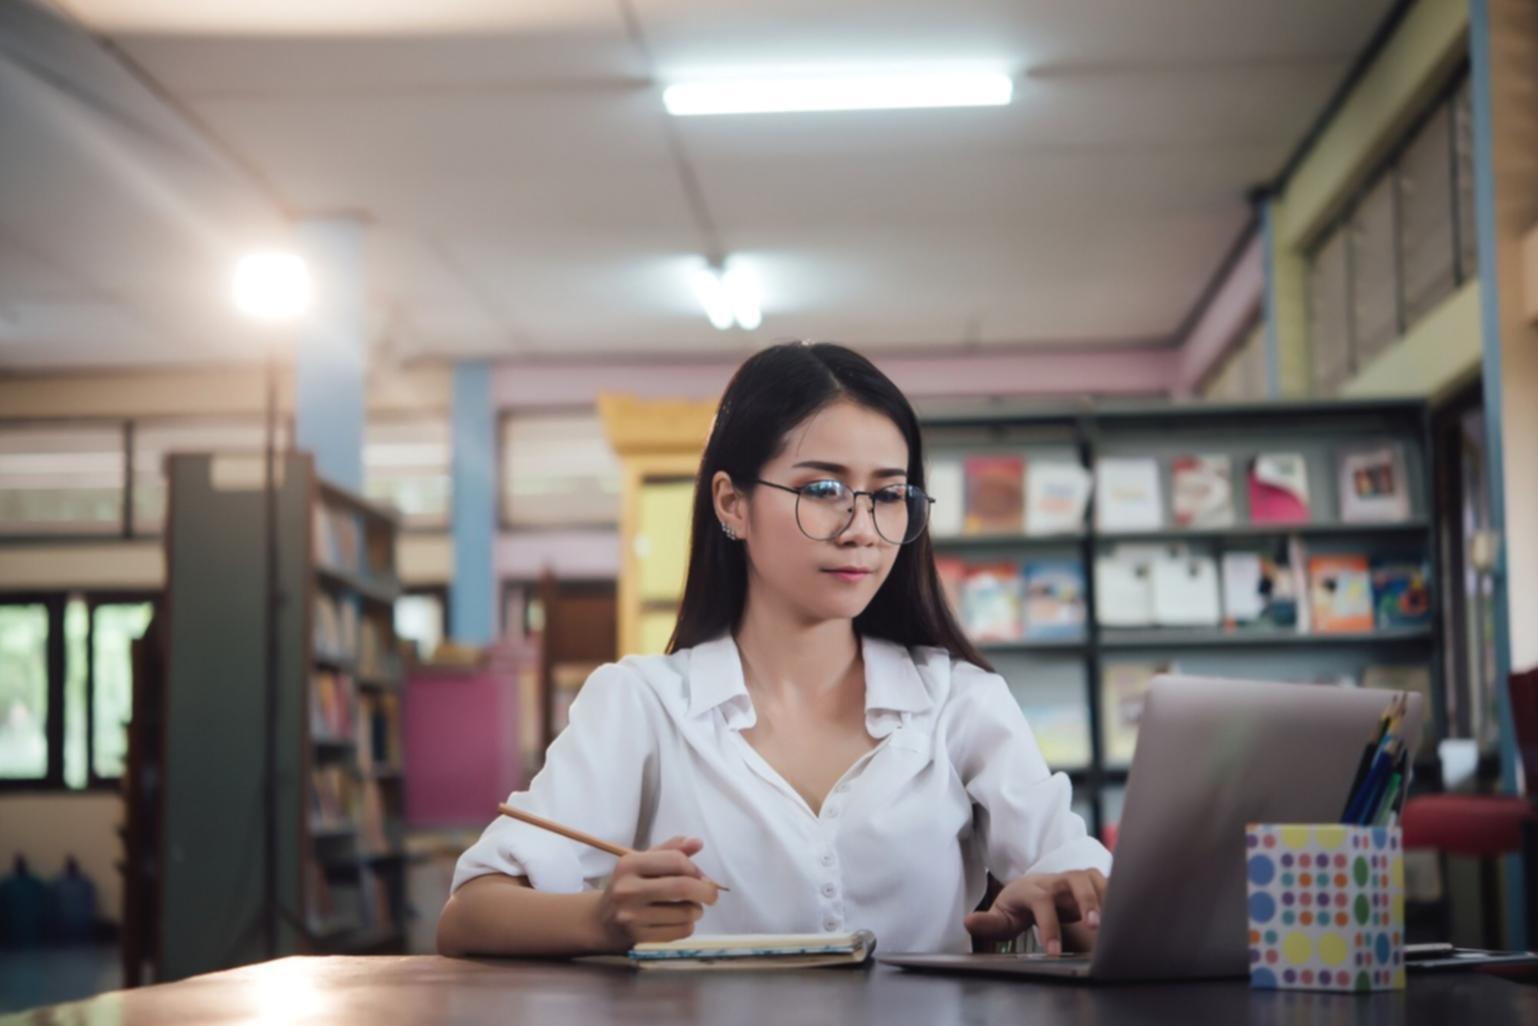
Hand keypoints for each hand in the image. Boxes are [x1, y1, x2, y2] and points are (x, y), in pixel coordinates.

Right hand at [594, 836, 719, 949]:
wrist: (600, 921)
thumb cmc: (629, 886)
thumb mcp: (643, 863)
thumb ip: (671, 850)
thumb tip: (698, 842)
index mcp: (629, 864)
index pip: (676, 861)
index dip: (696, 869)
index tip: (702, 877)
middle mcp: (628, 889)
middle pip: (682, 887)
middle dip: (706, 891)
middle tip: (712, 895)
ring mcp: (632, 916)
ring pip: (685, 912)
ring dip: (696, 911)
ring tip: (690, 909)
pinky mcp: (639, 938)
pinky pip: (680, 931)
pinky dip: (688, 926)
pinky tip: (679, 921)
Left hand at [963, 869, 1107, 953]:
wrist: (1031, 891)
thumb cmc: (1017, 908)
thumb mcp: (1001, 918)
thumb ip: (988, 923)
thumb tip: (968, 921)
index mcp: (1031, 889)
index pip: (1041, 902)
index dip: (1048, 926)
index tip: (1054, 952)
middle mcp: (1055, 880)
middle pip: (1072, 882)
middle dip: (1085, 901)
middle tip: (1094, 925)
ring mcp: (1073, 878)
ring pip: (1092, 878)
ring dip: (1105, 895)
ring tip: (1114, 919)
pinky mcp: (1090, 880)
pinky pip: (1106, 880)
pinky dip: (1116, 892)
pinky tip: (1124, 912)